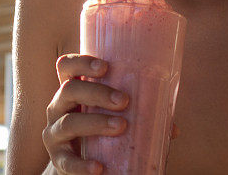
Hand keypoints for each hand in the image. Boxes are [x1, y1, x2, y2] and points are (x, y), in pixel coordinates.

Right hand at [43, 54, 128, 173]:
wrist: (77, 164)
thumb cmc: (98, 132)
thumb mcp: (110, 116)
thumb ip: (136, 115)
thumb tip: (173, 127)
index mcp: (72, 91)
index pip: (67, 67)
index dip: (82, 62)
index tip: (105, 67)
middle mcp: (58, 107)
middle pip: (69, 90)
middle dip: (97, 93)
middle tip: (124, 100)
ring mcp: (54, 133)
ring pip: (68, 122)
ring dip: (95, 122)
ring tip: (120, 126)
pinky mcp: (57, 158)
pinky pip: (67, 161)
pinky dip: (82, 164)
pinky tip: (98, 167)